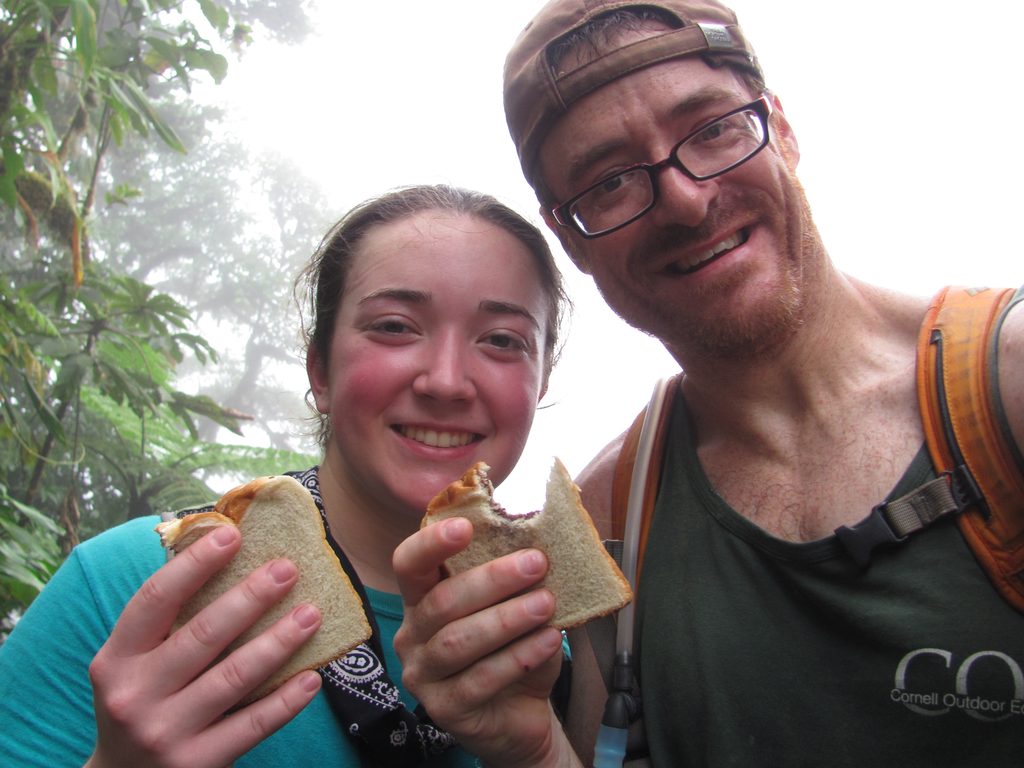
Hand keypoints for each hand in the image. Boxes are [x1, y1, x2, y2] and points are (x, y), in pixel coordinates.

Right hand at [85, 525, 322, 767]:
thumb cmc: (143, 701)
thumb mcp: (135, 663)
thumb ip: (169, 620)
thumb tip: (222, 547)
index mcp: (116, 659)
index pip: (155, 600)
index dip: (194, 564)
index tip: (233, 535)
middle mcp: (135, 695)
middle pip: (203, 635)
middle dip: (251, 597)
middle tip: (289, 569)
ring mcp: (165, 733)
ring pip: (234, 677)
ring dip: (279, 641)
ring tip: (312, 613)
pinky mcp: (196, 764)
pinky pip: (252, 726)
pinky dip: (286, 700)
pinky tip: (312, 675)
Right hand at [393, 518, 581, 767]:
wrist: (520, 716)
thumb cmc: (511, 649)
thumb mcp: (510, 607)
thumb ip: (514, 578)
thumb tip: (542, 538)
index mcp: (421, 599)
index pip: (409, 564)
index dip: (431, 543)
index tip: (466, 526)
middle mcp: (412, 635)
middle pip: (442, 601)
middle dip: (492, 579)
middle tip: (536, 562)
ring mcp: (423, 676)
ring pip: (458, 641)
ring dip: (507, 618)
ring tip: (547, 603)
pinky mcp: (444, 711)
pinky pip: (479, 680)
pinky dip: (518, 657)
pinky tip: (549, 640)